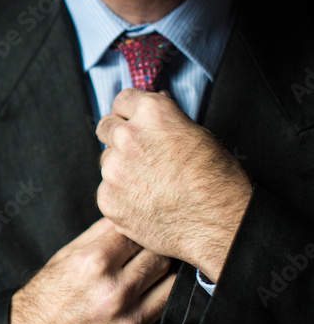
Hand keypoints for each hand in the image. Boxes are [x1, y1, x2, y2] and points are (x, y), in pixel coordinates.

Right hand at [10, 218, 174, 323]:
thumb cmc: (46, 298)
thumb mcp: (65, 257)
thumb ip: (99, 233)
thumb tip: (127, 216)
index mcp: (95, 263)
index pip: (138, 234)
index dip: (139, 233)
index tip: (138, 237)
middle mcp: (114, 293)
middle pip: (161, 258)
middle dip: (156, 253)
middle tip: (148, 256)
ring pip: (173, 287)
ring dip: (164, 280)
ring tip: (151, 279)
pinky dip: (165, 311)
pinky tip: (152, 306)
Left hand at [96, 89, 251, 282]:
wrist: (218, 224)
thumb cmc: (216, 179)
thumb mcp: (197, 134)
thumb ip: (165, 119)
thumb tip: (152, 107)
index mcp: (151, 112)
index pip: (122, 100)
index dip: (129, 112)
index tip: (133, 122)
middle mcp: (126, 136)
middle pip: (106, 127)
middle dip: (118, 136)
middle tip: (138, 154)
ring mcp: (113, 169)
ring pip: (106, 161)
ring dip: (120, 168)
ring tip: (149, 185)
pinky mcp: (108, 199)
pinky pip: (107, 191)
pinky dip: (120, 196)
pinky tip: (144, 204)